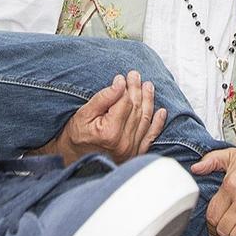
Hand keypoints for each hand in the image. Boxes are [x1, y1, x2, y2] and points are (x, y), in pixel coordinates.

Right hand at [49, 70, 166, 165]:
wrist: (74, 160)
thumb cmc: (76, 137)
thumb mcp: (84, 114)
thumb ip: (103, 98)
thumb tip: (120, 83)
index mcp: (110, 132)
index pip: (125, 102)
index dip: (125, 87)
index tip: (122, 76)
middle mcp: (124, 142)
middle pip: (136, 109)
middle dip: (137, 89)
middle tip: (136, 75)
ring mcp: (132, 150)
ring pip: (145, 119)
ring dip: (148, 101)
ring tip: (148, 86)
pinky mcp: (135, 154)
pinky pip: (151, 136)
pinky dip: (157, 123)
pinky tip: (161, 111)